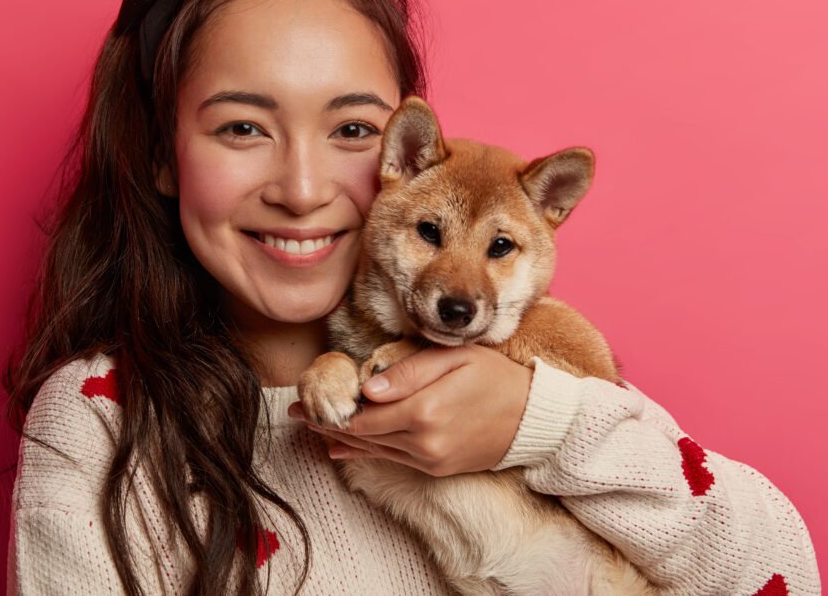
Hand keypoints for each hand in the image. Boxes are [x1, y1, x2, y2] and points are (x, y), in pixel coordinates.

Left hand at [287, 344, 534, 476]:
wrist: (534, 417)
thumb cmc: (494, 376)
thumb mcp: (453, 358)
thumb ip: (408, 370)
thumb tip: (366, 386)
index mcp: (422, 411)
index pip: (362, 414)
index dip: (329, 408)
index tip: (302, 397)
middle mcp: (422, 442)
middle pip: (361, 434)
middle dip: (326, 422)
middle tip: (294, 411)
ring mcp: (429, 460)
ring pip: (373, 449)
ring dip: (340, 438)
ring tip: (309, 426)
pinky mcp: (436, 469)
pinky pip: (391, 460)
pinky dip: (365, 451)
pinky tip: (341, 447)